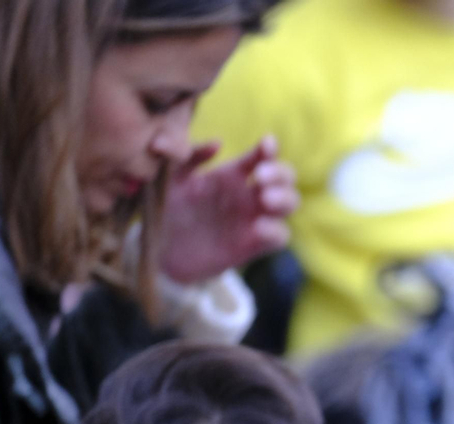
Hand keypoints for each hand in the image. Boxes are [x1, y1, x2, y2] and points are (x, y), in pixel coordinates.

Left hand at [159, 136, 298, 284]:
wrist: (163, 250)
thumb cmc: (169, 209)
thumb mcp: (172, 178)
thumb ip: (191, 158)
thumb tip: (218, 144)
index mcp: (233, 175)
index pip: (262, 156)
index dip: (270, 148)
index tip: (266, 144)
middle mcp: (249, 195)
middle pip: (285, 177)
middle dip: (281, 173)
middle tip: (261, 177)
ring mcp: (255, 219)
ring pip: (290, 203)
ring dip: (285, 198)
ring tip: (265, 199)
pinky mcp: (255, 244)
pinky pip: (280, 236)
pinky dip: (276, 230)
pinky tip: (259, 227)